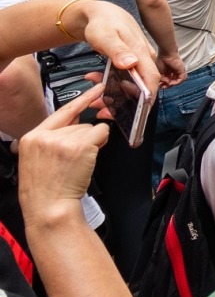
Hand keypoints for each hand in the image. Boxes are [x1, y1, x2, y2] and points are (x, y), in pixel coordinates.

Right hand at [18, 83, 108, 223]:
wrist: (48, 207)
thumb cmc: (46, 187)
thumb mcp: (38, 158)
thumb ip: (54, 136)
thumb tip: (76, 119)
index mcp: (31, 137)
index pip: (60, 112)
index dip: (81, 100)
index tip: (95, 89)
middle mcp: (46, 136)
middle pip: (79, 123)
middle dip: (83, 138)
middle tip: (74, 159)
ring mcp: (63, 140)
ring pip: (91, 129)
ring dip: (91, 143)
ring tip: (77, 163)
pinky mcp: (81, 146)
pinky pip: (102, 133)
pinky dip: (101, 144)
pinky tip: (87, 160)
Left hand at [75, 2, 160, 101]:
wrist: (100, 14)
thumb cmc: (103, 22)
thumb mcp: (106, 36)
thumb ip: (118, 50)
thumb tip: (131, 64)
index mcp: (140, 52)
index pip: (152, 78)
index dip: (148, 97)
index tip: (138, 112)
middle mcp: (143, 58)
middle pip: (142, 85)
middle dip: (125, 102)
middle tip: (103, 110)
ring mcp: (137, 60)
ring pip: (131, 84)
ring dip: (114, 95)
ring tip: (95, 100)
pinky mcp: (130, 62)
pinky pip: (124, 79)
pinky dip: (110, 85)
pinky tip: (96, 82)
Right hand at [156, 51, 186, 87]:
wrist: (166, 54)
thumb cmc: (162, 60)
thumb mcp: (159, 72)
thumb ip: (163, 79)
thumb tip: (166, 83)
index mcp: (169, 72)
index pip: (169, 81)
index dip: (165, 85)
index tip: (160, 86)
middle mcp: (175, 72)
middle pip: (174, 82)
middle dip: (168, 86)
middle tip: (163, 87)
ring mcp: (179, 71)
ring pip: (179, 81)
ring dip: (172, 84)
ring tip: (167, 84)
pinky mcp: (182, 70)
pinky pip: (182, 79)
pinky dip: (176, 82)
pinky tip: (171, 82)